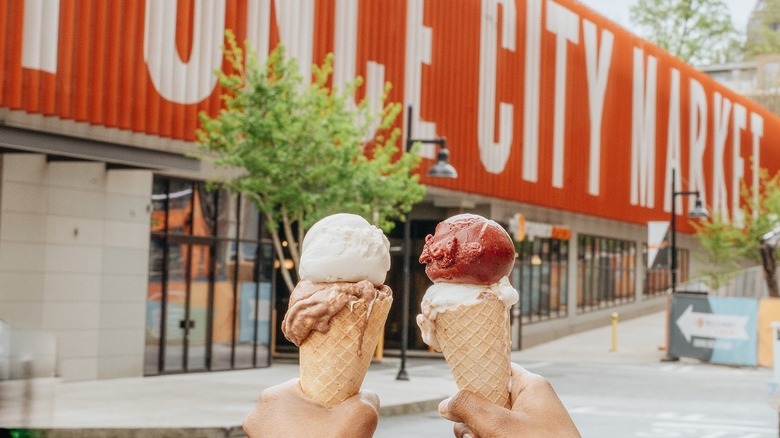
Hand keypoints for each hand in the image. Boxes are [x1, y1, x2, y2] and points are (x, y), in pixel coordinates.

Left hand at [243, 378, 379, 437]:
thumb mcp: (358, 418)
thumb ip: (367, 398)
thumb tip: (368, 397)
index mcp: (275, 396)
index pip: (309, 385)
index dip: (328, 396)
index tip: (338, 411)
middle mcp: (259, 415)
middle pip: (300, 405)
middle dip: (318, 416)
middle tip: (333, 430)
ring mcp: (258, 436)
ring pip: (292, 425)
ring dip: (309, 431)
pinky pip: (286, 437)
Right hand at [438, 363, 580, 437]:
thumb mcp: (500, 424)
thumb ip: (469, 407)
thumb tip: (446, 403)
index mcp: (530, 386)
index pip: (496, 368)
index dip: (475, 375)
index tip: (457, 386)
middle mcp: (528, 403)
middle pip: (485, 399)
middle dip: (471, 416)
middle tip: (472, 430)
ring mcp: (525, 425)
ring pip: (486, 422)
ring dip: (475, 433)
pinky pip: (494, 435)